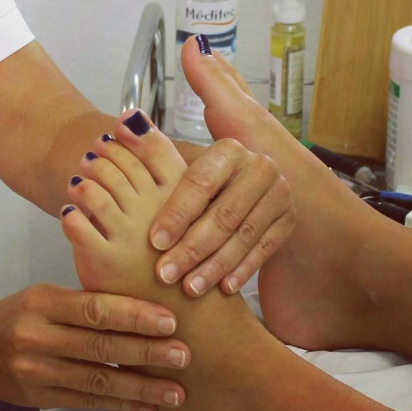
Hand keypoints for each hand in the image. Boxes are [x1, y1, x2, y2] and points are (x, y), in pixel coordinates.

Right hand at [0, 284, 189, 410]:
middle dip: (146, 352)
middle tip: (184, 354)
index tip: (169, 320)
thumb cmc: (17, 315)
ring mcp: (37, 372)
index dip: (133, 315)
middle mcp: (37, 337)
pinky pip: (87, 402)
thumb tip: (141, 303)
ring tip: (176, 391)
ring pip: (97, 380)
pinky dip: (121, 404)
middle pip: (100, 346)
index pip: (93, 308)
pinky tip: (148, 407)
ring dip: (141, 387)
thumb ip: (82, 301)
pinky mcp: (40, 399)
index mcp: (41, 302)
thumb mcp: (42, 296)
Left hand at [120, 113, 294, 295]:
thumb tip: (122, 122)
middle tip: (166, 274)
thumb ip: (151, 146)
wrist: (244, 189)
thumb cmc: (197, 181)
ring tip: (189, 287)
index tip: (153, 241)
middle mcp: (260, 167)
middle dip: (192, 248)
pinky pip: (264, 250)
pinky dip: (241, 270)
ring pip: (243, 236)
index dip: (176, 214)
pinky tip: (222, 288)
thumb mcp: (178, 162)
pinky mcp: (288, 220)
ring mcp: (279, 194)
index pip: (200, 184)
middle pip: (222, 214)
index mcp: (229, 150)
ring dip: (215, 266)